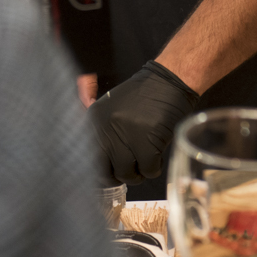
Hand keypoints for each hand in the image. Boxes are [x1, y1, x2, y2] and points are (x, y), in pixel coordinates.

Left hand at [88, 60, 198, 183]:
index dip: (101, 172)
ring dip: (139, 174)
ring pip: (127, 174)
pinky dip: (155, 169)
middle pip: (105, 172)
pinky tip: (158, 156)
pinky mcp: (148, 140)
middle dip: (119, 176)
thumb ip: (102, 133)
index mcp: (93, 120)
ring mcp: (127, 133)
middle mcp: (106, 127)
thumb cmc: (143, 98)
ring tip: (146, 161)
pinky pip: (149, 170)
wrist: (169, 81)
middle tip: (131, 170)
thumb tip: (96, 169)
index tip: (111, 174)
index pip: (87, 159)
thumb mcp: (113, 110)